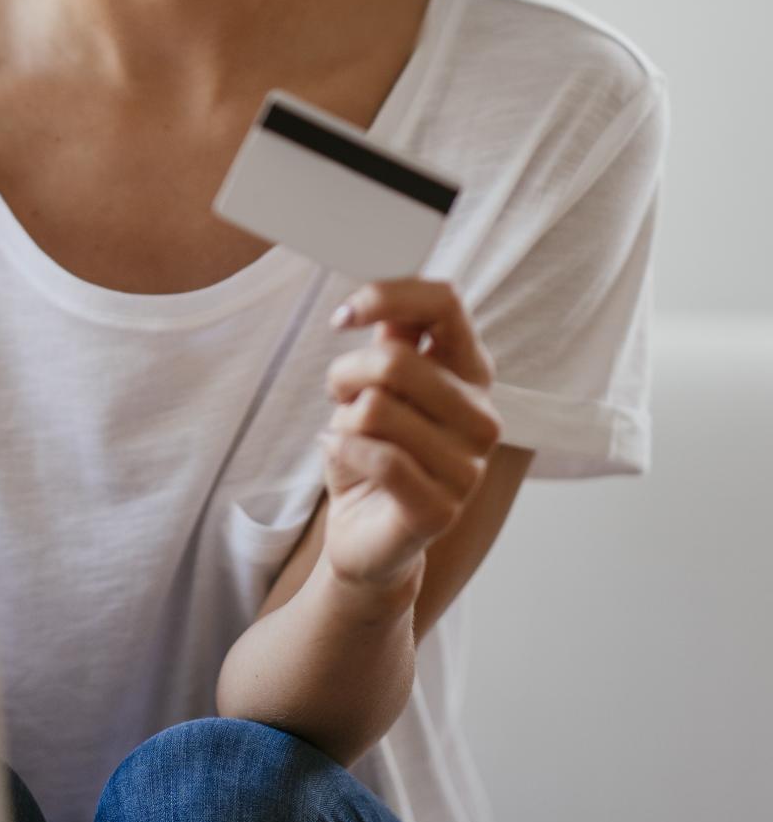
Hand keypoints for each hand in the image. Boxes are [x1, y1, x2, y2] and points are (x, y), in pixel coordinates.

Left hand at [317, 277, 502, 605]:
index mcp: (471, 374)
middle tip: (339, 398)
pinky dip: (341, 451)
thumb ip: (389, 336)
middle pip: (396, 361)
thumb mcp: (377, 385)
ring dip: (343, 421)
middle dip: (346, 376)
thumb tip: (379, 288)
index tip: (342, 315)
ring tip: (349, 437)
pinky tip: (340, 457)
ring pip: (376, 410)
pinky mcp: (440, 510)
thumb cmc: (372, 449)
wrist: (366, 533)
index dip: (387, 296)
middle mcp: (482, 417)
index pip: (445, 304)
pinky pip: (376, 457)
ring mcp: (468, 467)